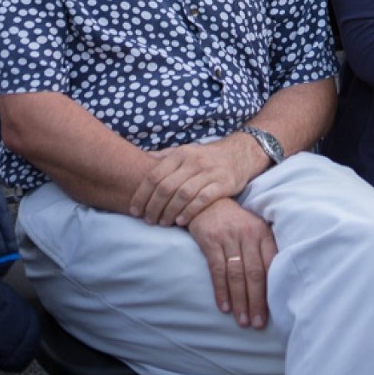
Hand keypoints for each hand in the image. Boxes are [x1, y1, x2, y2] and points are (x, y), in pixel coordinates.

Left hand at [128, 135, 259, 227]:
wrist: (239, 153)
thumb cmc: (207, 157)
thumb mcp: (186, 151)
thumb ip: (165, 157)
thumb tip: (142, 160)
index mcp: (181, 153)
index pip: (155, 175)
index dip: (141, 194)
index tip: (134, 210)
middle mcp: (193, 161)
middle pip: (166, 186)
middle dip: (153, 206)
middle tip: (147, 221)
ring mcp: (209, 171)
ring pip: (183, 194)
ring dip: (169, 211)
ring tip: (162, 223)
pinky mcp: (223, 183)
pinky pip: (203, 199)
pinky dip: (189, 211)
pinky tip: (181, 222)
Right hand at [188, 198, 276, 328]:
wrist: (209, 201)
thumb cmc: (235, 220)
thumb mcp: (254, 228)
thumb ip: (264, 250)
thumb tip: (278, 282)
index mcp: (262, 232)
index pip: (270, 265)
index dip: (272, 290)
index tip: (274, 313)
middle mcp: (248, 234)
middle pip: (255, 273)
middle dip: (257, 301)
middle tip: (258, 324)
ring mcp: (228, 237)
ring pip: (236, 274)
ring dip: (240, 301)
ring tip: (242, 321)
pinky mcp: (210, 240)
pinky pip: (217, 270)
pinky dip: (221, 291)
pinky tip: (224, 307)